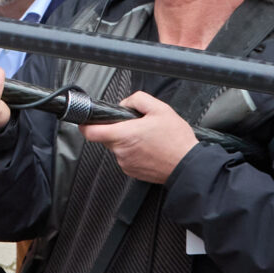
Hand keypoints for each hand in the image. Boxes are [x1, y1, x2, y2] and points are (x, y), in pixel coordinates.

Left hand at [84, 92, 198, 183]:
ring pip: (117, 147)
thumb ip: (137, 100)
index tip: (85, 120)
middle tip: (135, 126)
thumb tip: (125, 103)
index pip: (91, 132)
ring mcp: (126, 163)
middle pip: (106, 137)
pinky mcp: (132, 172)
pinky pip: (126, 158)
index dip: (85, 125)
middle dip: (116, 129)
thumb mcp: (160, 109)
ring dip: (126, 141)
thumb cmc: (176, 140)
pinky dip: (133, 152)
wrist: (188, 166)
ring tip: (147, 138)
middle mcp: (121, 151)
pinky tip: (149, 149)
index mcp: (124, 135)